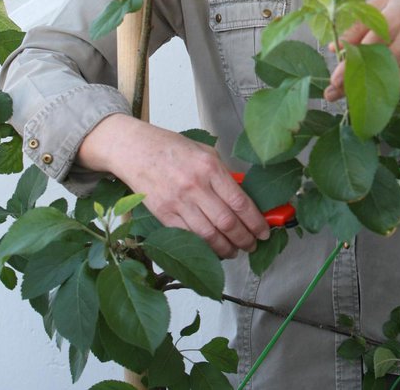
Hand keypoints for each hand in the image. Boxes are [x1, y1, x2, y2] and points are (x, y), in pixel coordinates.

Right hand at [78, 114, 269, 257]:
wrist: (135, 150)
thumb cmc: (171, 148)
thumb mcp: (204, 152)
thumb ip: (224, 175)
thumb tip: (243, 200)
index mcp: (209, 167)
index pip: (240, 202)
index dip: (256, 221)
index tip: (264, 231)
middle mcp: (195, 186)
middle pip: (227, 222)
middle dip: (245, 239)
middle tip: (253, 245)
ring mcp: (178, 202)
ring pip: (209, 236)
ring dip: (226, 248)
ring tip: (235, 251)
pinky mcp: (164, 216)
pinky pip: (189, 238)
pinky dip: (204, 248)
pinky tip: (213, 249)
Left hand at [324, 0, 399, 107]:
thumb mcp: (383, 2)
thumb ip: (358, 22)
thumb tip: (336, 46)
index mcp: (394, 18)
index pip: (369, 44)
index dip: (351, 62)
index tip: (335, 78)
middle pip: (381, 66)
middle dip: (358, 82)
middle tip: (335, 94)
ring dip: (384, 94)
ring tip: (361, 104)